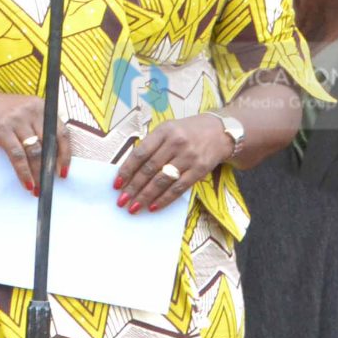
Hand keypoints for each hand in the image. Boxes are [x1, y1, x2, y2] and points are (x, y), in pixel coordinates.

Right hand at [0, 92, 64, 193]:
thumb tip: (51, 158)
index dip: (65, 154)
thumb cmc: (3, 113)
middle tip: (50, 183)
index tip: (64, 170)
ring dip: (36, 173)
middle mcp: (31, 111)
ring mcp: (16, 120)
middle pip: (47, 144)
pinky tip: (26, 183)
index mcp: (41, 107)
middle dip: (50, 167)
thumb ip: (39, 128)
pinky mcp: (1, 130)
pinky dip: (23, 172)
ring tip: (37, 188)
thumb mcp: (26, 114)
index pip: (60, 132)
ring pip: (33, 152)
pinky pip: (16, 155)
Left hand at [114, 114, 231, 212]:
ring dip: (146, 196)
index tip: (116, 185)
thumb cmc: (187, 132)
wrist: (221, 132)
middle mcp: (176, 143)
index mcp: (164, 131)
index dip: (126, 170)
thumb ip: (150, 146)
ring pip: (163, 180)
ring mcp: (189, 156)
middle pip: (150, 169)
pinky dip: (164, 199)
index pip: (140, 154)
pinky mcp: (200, 169)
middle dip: (133, 187)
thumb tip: (129, 171)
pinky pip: (179, 188)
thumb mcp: (167, 130)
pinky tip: (153, 206)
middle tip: (121, 201)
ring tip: (134, 207)